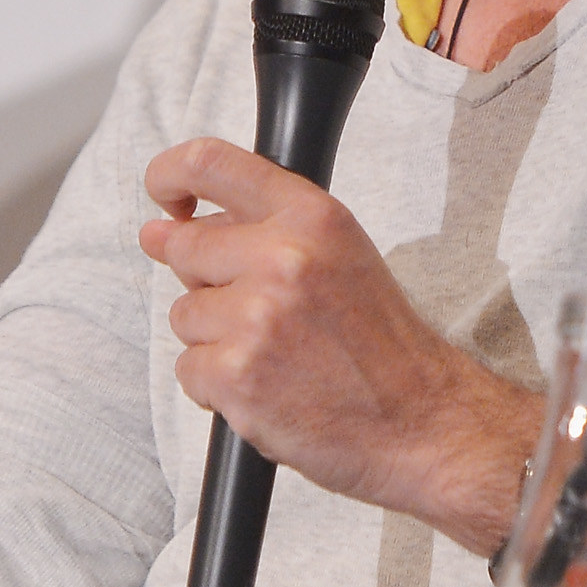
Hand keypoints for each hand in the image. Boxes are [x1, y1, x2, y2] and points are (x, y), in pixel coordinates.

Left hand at [140, 136, 537, 542]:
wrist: (425, 423)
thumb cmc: (382, 345)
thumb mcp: (338, 257)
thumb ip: (254, 233)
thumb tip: (160, 229)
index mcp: (311, 216)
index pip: (209, 163)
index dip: (168, 175)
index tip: (164, 200)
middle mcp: (282, 258)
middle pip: (184, 248)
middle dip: (206, 283)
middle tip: (257, 313)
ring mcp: (256, 318)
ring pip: (184, 314)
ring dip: (215, 340)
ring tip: (277, 356)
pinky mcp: (237, 375)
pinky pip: (188, 369)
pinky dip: (217, 387)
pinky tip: (267, 389)